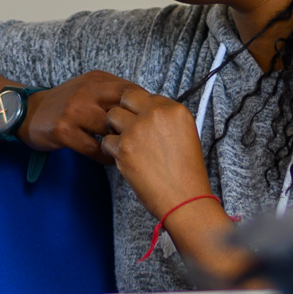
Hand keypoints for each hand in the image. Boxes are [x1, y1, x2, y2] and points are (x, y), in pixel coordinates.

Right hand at [16, 70, 140, 160]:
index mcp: (97, 79)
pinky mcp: (63, 130)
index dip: (145, 109)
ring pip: (109, 128)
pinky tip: (111, 159)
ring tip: (128, 152)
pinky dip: (106, 156)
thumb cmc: (67, 104)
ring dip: (121, 143)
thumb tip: (149, 106)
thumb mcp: (90, 88)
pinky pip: (94, 148)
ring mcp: (74, 110)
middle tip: (143, 142)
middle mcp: (86, 91)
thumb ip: (114, 94)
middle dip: (135, 127)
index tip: (151, 125)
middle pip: (124, 108)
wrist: (29, 112)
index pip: (131, 90)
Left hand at [97, 86, 214, 214]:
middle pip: (126, 98)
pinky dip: (111, 150)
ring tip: (125, 144)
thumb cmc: (186, 172)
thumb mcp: (187, 134)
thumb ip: (165, 119)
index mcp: (175, 109)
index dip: (140, 108)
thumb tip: (144, 113)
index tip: (140, 120)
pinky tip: (123, 159)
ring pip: (111, 116)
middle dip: (123, 111)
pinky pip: (106, 141)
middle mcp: (156, 114)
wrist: (185, 199)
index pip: (146, 95)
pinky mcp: (123, 148)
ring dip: (114, 129)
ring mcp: (137, 129)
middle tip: (127, 128)